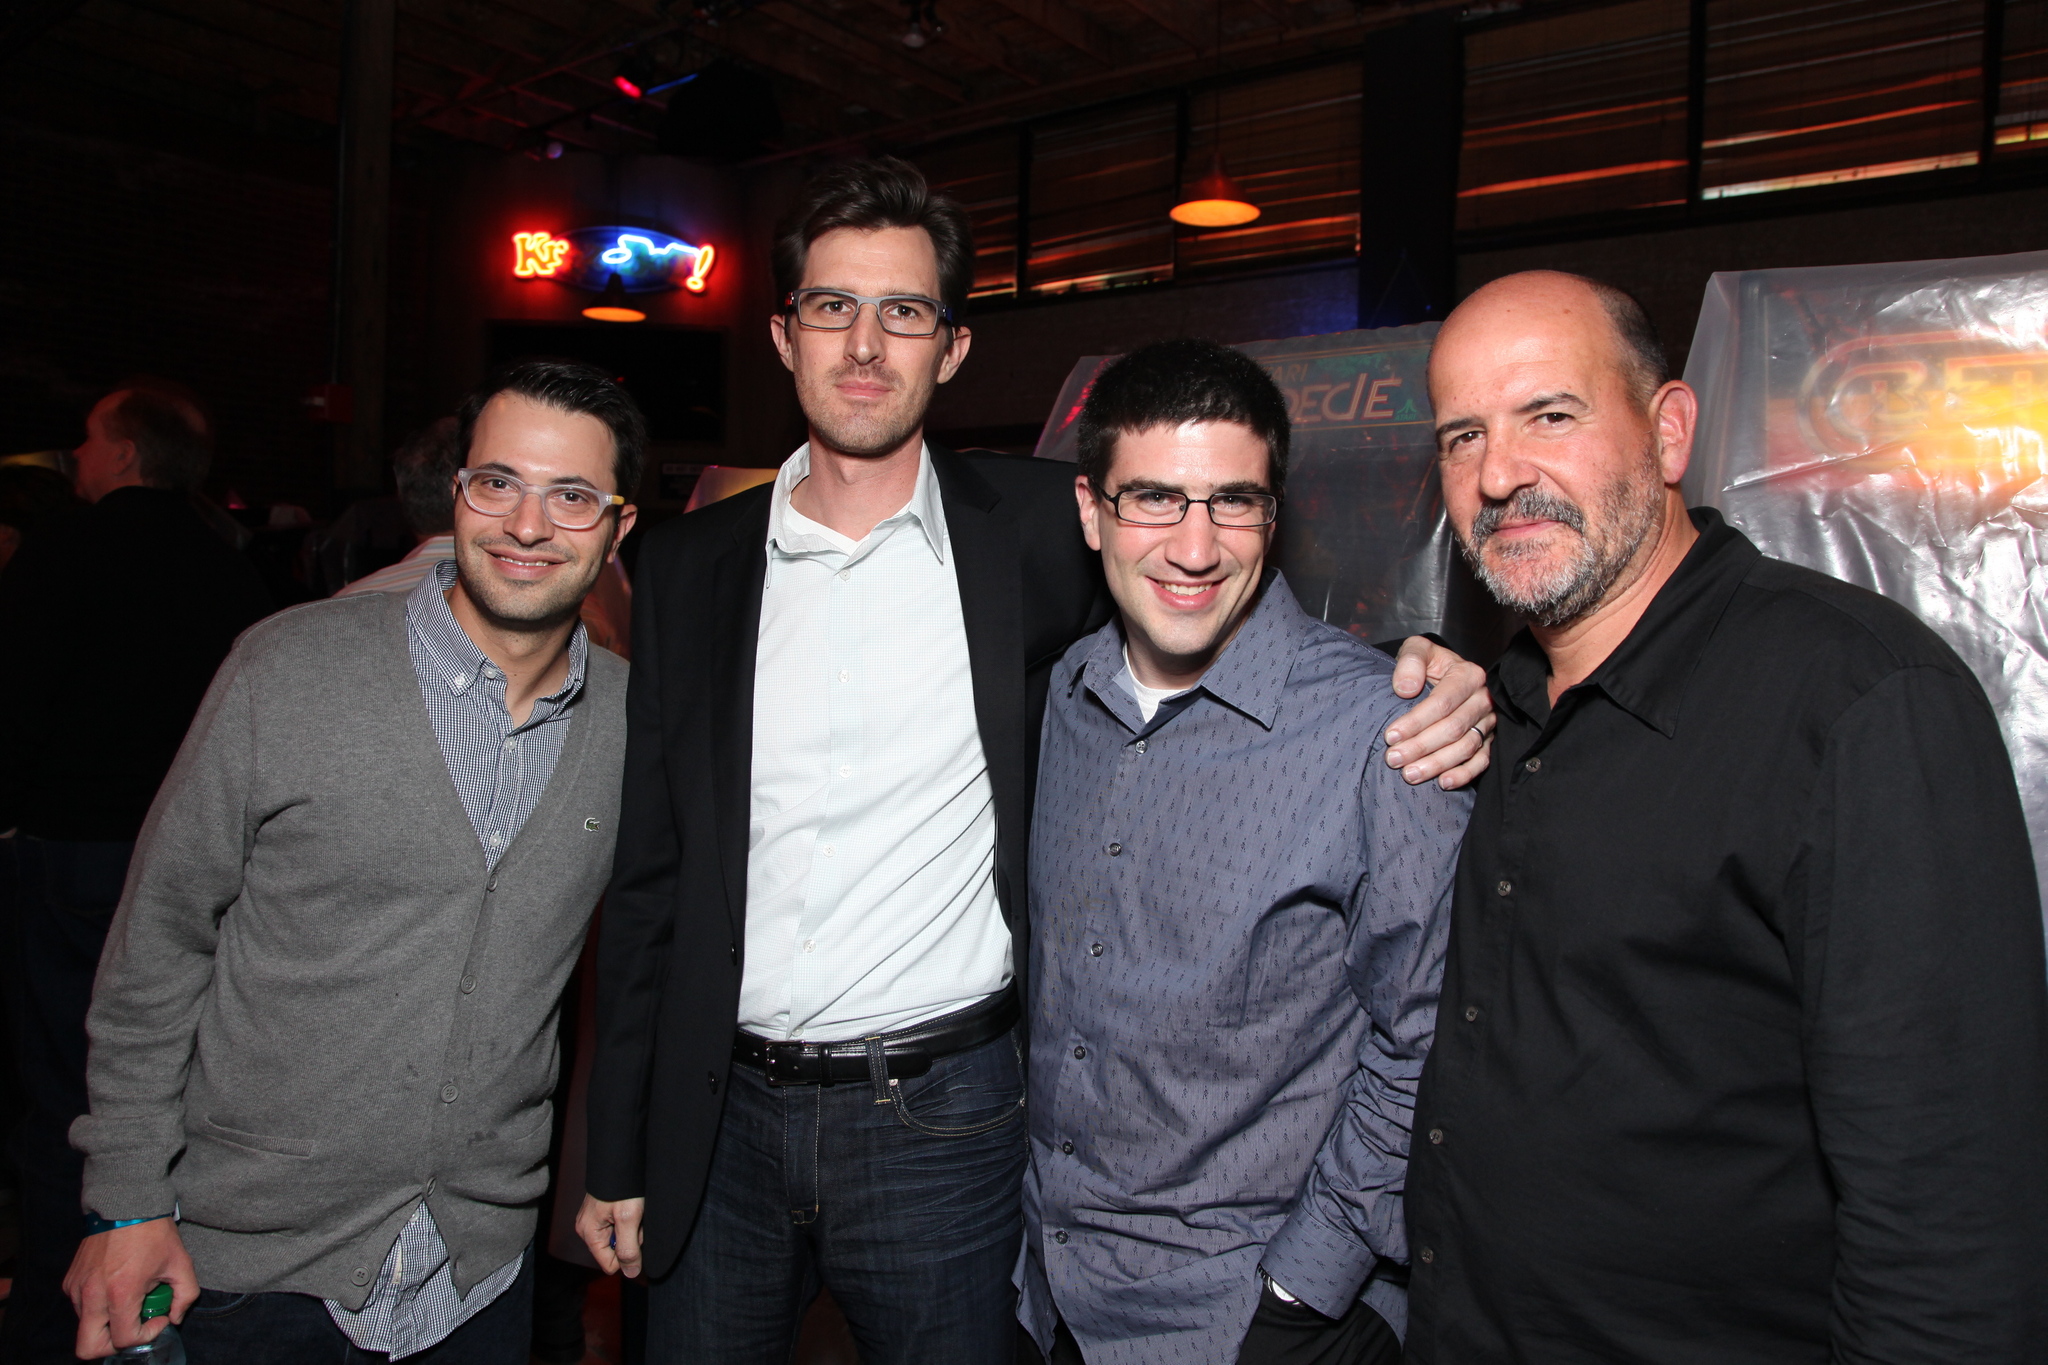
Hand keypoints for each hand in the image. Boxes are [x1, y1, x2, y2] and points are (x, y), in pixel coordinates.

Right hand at [65, 1218, 198, 1357]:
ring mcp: (77, 1289)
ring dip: (107, 1323)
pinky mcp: (70, 1281)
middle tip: (134, 1326)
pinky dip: (98, 1307)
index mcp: (120, 1293)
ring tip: (130, 1298)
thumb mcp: (181, 1263)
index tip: (159, 1318)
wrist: (126, 1204)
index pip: (123, 1339)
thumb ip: (185, 1296)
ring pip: (85, 1327)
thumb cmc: (154, 1234)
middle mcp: (93, 1295)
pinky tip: (117, 1286)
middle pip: (88, 1347)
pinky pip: (80, 1308)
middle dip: (114, 1345)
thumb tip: (175, 1318)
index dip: (145, 1336)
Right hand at [576, 1194, 645, 1277]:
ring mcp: (596, 1220)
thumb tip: (630, 1273)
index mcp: (589, 1233)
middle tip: (635, 1218)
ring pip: (621, 1238)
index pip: (610, 1265)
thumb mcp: (628, 1219)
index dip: (627, 1254)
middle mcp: (588, 1229)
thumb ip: (628, 1249)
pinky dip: (631, 1219)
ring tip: (635, 1210)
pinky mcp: (604, 1212)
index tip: (633, 1234)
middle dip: (631, 1239)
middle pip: (616, 1251)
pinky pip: (621, 1225)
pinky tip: (633, 1206)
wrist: (622, 1158)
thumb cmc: (623, 1186)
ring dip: (633, 1228)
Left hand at [1385, 636, 1493, 789]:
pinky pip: (1482, 760)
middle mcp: (1482, 699)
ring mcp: (1488, 721)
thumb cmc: (1428, 664)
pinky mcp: (1489, 739)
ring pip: (1466, 747)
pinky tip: (1444, 782)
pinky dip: (1464, 774)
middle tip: (1394, 759)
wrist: (1442, 674)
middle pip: (1453, 728)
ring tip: (1410, 774)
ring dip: (1437, 764)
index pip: (1442, 703)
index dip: (1416, 722)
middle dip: (1421, 746)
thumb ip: (1410, 662)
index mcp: (1468, 674)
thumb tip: (1405, 689)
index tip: (1390, 736)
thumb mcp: (1417, 650)